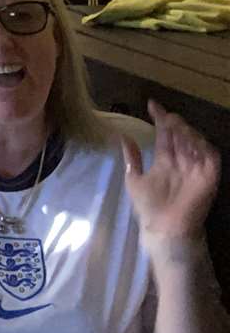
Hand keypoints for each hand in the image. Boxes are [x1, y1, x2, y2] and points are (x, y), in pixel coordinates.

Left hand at [123, 99, 220, 244]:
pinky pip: (210, 157)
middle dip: (173, 123)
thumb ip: (131, 158)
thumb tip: (122, 135)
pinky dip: (202, 146)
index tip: (152, 105)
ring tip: (174, 123)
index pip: (165, 135)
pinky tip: (190, 138)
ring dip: (186, 131)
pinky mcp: (209, 177)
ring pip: (195, 142)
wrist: (163, 228)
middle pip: (180, 136)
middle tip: (164, 114)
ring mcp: (196, 169)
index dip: (160, 120)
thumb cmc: (148, 206)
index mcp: (165, 161)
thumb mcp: (134, 178)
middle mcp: (182, 162)